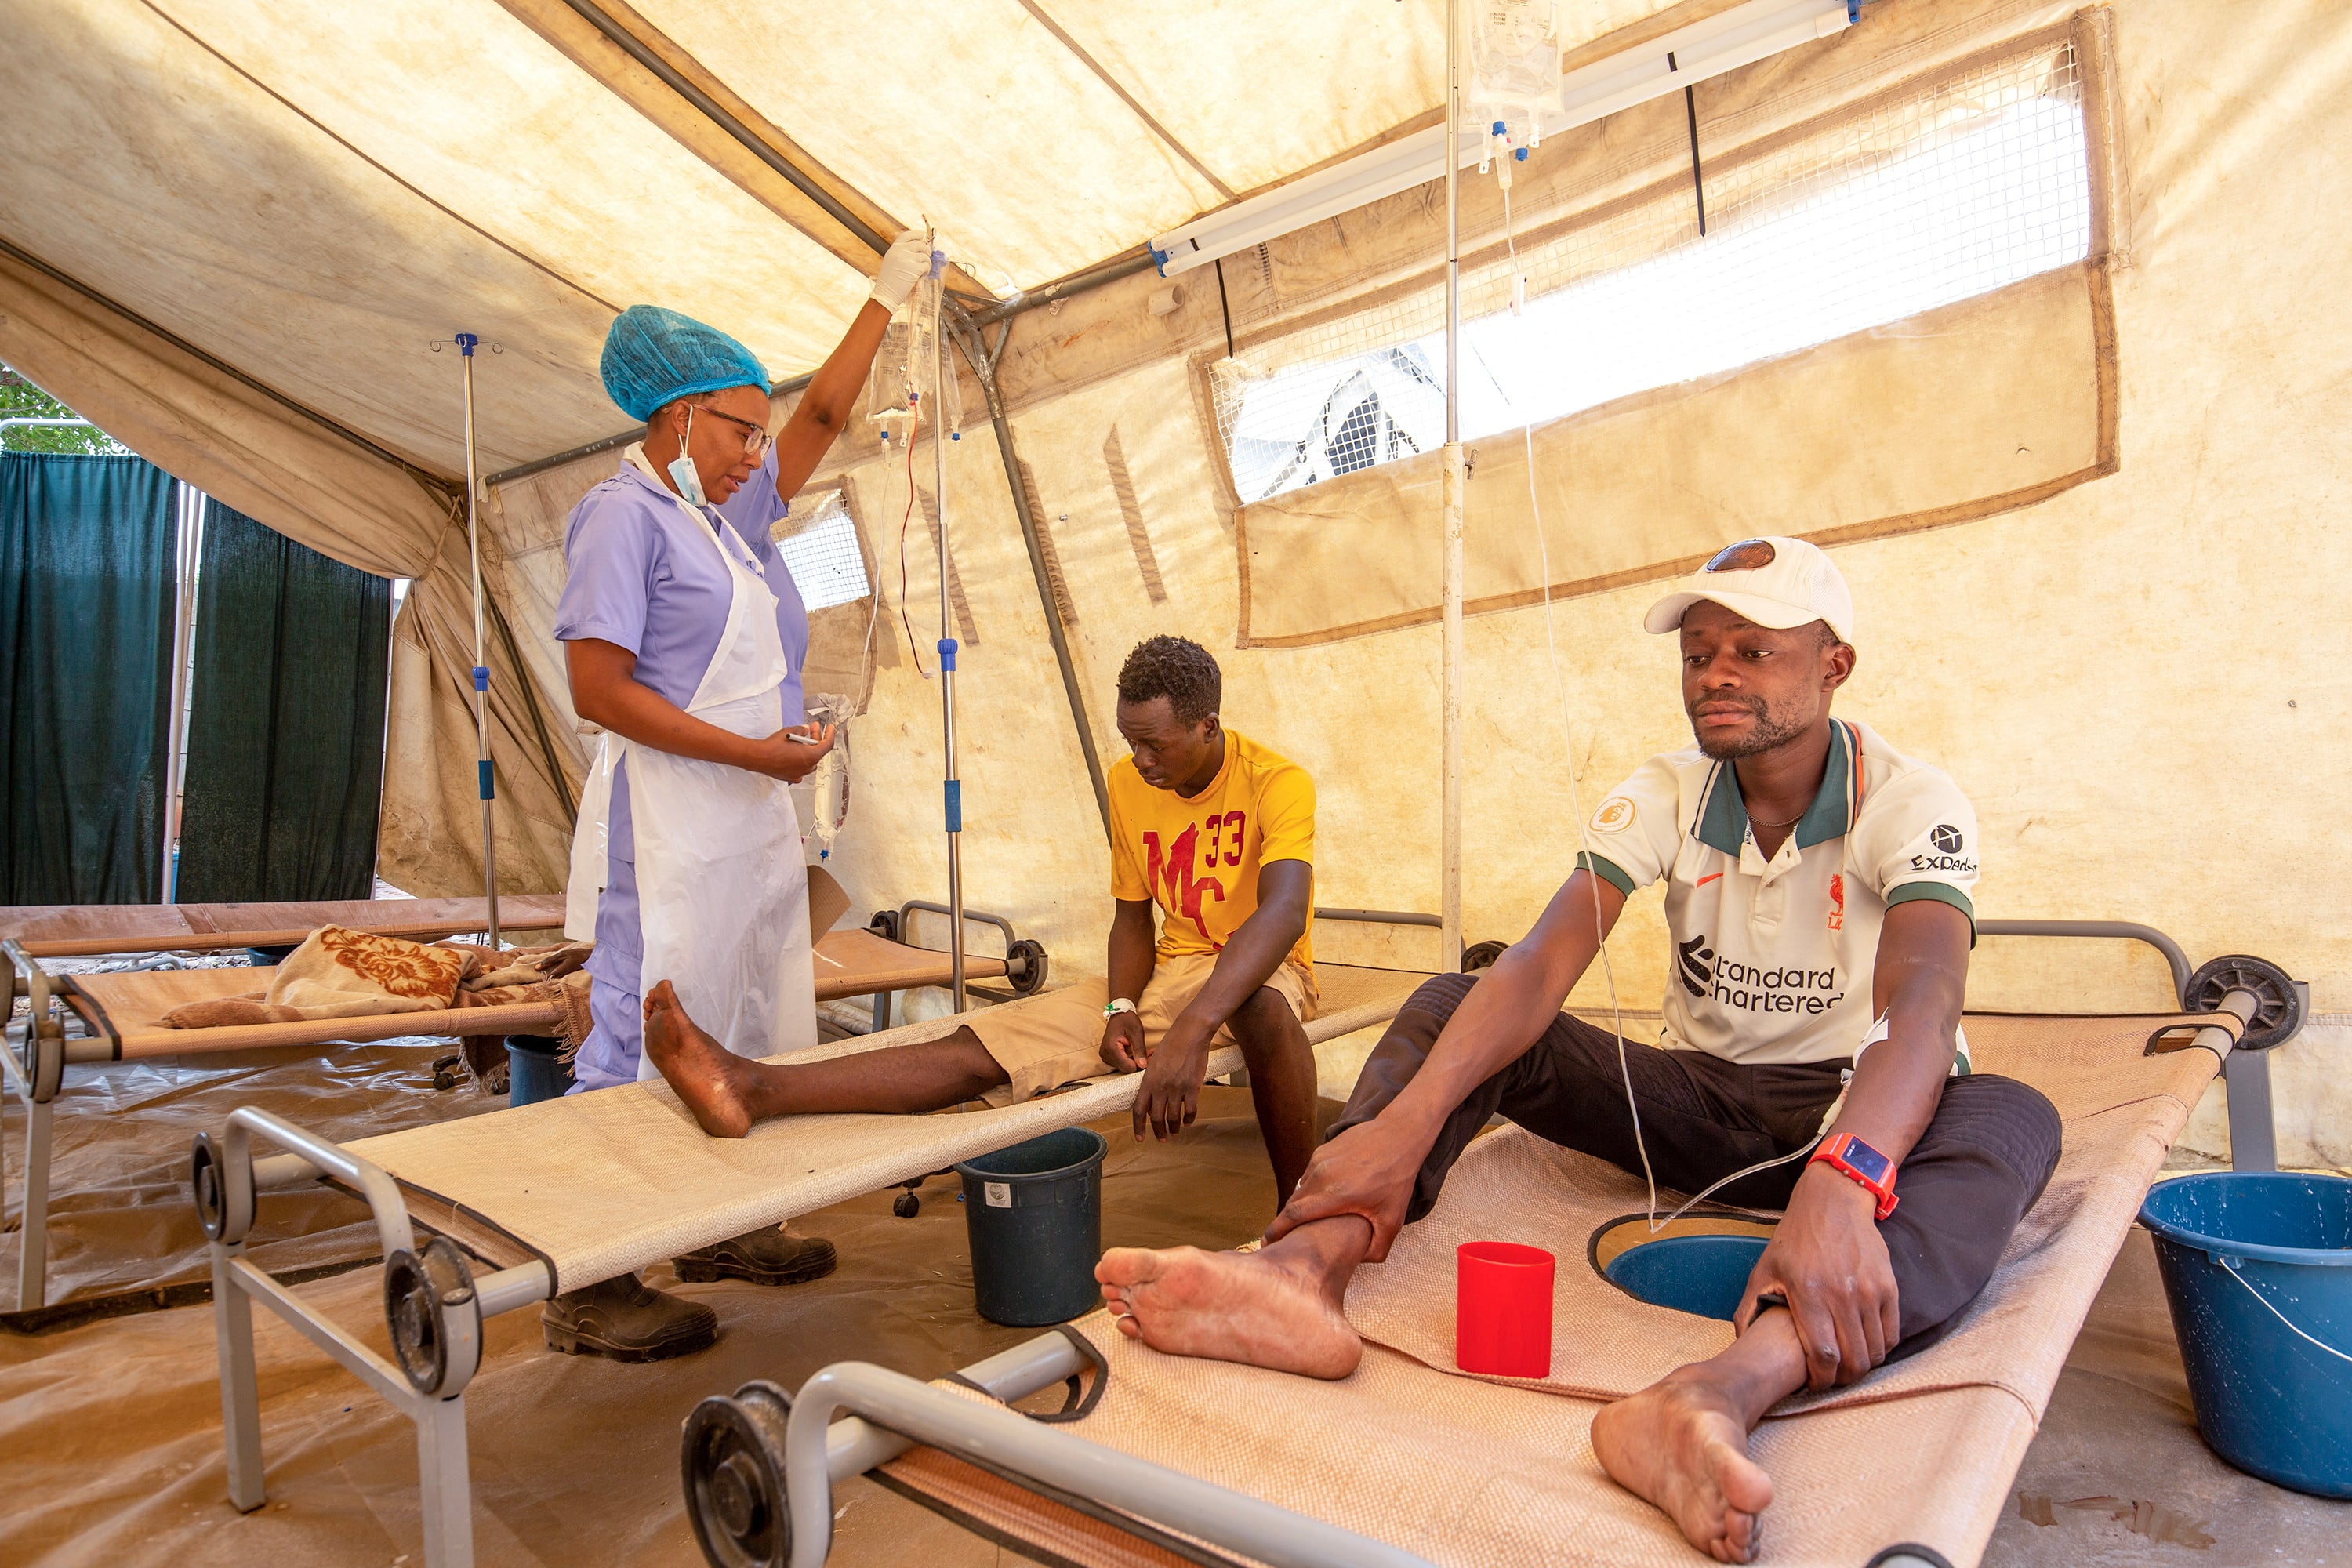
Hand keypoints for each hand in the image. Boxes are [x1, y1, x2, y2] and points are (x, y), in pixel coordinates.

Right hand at [743, 723, 834, 782]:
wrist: (758, 757)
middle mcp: (808, 767)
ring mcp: (800, 773)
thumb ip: (802, 730)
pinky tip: (795, 755)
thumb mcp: (790, 732)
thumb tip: (805, 730)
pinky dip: (800, 761)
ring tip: (802, 741)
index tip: (830, 728)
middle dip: (816, 738)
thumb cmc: (773, 746)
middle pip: (818, 751)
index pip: (827, 744)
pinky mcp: (791, 777)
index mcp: (811, 756)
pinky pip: (800, 769)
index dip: (830, 734)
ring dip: (808, 750)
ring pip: (810, 761)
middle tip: (812, 728)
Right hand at [870, 230, 933, 311]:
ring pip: (925, 256)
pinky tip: (921, 276)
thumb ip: (902, 253)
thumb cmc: (889, 281)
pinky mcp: (914, 268)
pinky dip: (926, 271)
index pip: (907, 235)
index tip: (922, 235)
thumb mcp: (891, 261)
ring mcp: (907, 259)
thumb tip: (919, 249)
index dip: (917, 234)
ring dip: (927, 263)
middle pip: (920, 244)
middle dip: (926, 250)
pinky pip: (926, 265)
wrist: (886, 294)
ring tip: (922, 272)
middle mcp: (900, 251)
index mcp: (894, 248)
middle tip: (927, 257)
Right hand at [1098, 1011, 1146, 1072]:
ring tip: (1147, 1053)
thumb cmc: (1127, 1020)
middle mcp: (1105, 1054)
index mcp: (1110, 1048)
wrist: (1118, 1013)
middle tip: (1151, 1055)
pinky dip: (1132, 1060)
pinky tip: (1139, 1054)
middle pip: (1126, 1068)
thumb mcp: (1137, 1033)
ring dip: (1136, 1062)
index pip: (1127, 1066)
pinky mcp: (1108, 1057)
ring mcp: (1105, 1056)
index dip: (1140, 1064)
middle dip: (1139, 1063)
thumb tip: (1143, 1065)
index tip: (1150, 1057)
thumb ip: (1139, 1050)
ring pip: (1124, 1067)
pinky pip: (1122, 1063)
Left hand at [1132, 1016, 1211, 1142]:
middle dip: (1159, 1132)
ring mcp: (1177, 1089)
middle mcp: (1161, 1088)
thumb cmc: (1170, 1045)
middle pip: (1157, 1119)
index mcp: (1148, 1081)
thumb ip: (1150, 1082)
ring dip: (1174, 1128)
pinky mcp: (1193, 1088)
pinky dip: (1189, 1119)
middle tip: (1162, 1138)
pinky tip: (1188, 1122)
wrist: (1189, 1034)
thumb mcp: (1153, 1063)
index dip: (1139, 1127)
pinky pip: (1190, 1111)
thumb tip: (1150, 1100)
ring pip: (1173, 1118)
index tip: (1140, 1138)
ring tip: (1175, 1132)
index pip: (1139, 1110)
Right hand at [1263, 1112, 1431, 1260]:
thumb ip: (1377, 1248)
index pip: (1292, 1216)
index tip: (1267, 1243)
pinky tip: (1324, 1198)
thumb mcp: (1393, 1220)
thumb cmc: (1396, 1178)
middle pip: (1292, 1205)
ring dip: (1300, 1206)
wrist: (1398, 1135)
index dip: (1276, 1232)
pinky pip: (1309, 1176)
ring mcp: (1319, 1161)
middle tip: (1288, 1240)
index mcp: (1334, 1196)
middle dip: (1286, 1224)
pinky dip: (1310, 1190)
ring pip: (1300, 1190)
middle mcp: (1320, 1177)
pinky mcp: (1322, 1151)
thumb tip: (1359, 1260)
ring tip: (1308, 1221)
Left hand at [1734, 1162, 1900, 1389]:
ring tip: (1847, 1364)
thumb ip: (1749, 1307)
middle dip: (1842, 1379)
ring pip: (1874, 1351)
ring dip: (1862, 1365)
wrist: (1832, 1204)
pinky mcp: (1889, 1287)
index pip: (1823, 1356)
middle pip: (1853, 1360)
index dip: (1821, 1379)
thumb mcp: (1764, 1270)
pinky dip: (1879, 1348)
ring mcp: (1869, 1291)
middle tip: (1832, 1378)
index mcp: (1808, 1294)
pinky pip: (1891, 1334)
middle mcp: (1842, 1295)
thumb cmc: (1794, 1240)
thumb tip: (1741, 1341)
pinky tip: (1864, 1346)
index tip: (1814, 1383)